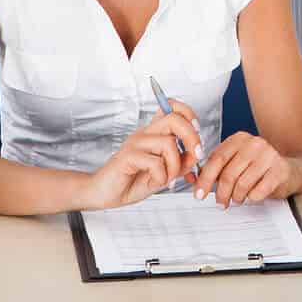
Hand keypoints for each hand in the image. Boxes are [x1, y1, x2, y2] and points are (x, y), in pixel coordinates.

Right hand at [76, 105, 198, 210]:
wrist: (105, 194)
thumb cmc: (132, 181)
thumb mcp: (165, 172)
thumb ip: (181, 162)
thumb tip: (196, 154)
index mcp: (153, 133)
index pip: (172, 107)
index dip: (189, 116)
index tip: (196, 136)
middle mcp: (144, 133)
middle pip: (175, 119)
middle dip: (192, 138)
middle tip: (195, 156)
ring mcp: (135, 143)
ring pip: (169, 143)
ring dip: (175, 166)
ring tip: (167, 178)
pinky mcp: (127, 156)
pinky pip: (155, 162)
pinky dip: (162, 176)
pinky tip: (155, 182)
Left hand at [189, 131, 301, 206]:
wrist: (292, 170)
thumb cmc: (260, 168)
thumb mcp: (237, 163)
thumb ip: (217, 169)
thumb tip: (193, 180)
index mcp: (239, 138)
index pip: (216, 159)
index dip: (205, 179)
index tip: (198, 194)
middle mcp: (254, 143)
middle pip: (228, 173)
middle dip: (220, 193)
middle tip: (220, 203)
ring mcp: (269, 155)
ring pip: (242, 184)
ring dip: (237, 197)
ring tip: (238, 199)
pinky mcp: (280, 170)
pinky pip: (258, 191)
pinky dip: (252, 198)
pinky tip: (253, 196)